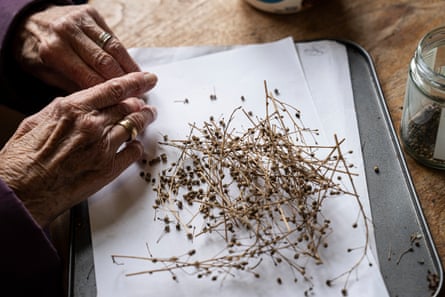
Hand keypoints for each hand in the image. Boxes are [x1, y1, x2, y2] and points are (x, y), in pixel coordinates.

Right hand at [0, 72, 156, 227]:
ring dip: (144, 120)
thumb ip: (62, 109)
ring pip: (134, 126)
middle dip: (140, 104)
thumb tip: (79, 103)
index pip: (113, 89)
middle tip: (146, 104)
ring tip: (148, 117)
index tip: (146, 78)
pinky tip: (134, 144)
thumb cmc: (22, 161)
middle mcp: (91, 125)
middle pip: (128, 107)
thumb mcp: (35, 122)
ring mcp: (103, 147)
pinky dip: (137, 145)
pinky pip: (134, 151)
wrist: (21, 194)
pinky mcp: (109, 169)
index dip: (135, 81)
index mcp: (72, 109)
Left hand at [12, 4, 139, 91]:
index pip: (90, 77)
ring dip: (130, 68)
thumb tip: (102, 101)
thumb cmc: (37, 51)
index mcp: (54, 51)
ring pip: (114, 48)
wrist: (28, 21)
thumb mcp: (47, 74)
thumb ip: (74, 86)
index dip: (110, 94)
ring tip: (142, 83)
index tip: (125, 104)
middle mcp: (67, 32)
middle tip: (140, 96)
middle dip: (125, 82)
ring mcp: (80, 20)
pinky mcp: (91, 14)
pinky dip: (125, 54)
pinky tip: (133, 67)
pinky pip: (114, 37)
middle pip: (106, 62)